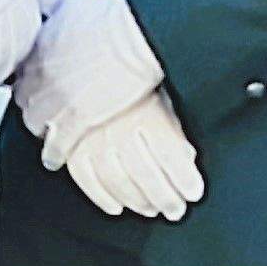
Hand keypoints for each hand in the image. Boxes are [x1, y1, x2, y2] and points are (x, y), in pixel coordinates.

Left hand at [10, 0, 167, 140]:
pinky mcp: (75, 121)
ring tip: (52, 131)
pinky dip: (53, 154)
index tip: (35, 85)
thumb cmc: (113, 16)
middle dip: (31, 104)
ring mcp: (55, 100)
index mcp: (37, 47)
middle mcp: (39, 75)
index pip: (18, 73)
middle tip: (45, 108)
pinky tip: (55, 158)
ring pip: (34, 124)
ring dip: (42, 129)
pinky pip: (55, 147)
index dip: (28, 80)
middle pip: (22, 100)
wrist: (140, 38)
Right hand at [51, 90, 203, 220]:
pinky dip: (101, 197)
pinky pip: (86, 178)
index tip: (194, 193)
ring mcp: (92, 136)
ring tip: (150, 209)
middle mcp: (119, 126)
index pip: (171, 156)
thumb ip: (172, 129)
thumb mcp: (160, 96)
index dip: (185, 180)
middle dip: (165, 198)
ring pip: (118, 181)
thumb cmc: (131, 76)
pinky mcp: (72, 143)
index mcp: (146, 112)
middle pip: (146, 175)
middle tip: (176, 210)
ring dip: (137, 202)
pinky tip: (117, 206)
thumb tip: (186, 159)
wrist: (90, 55)